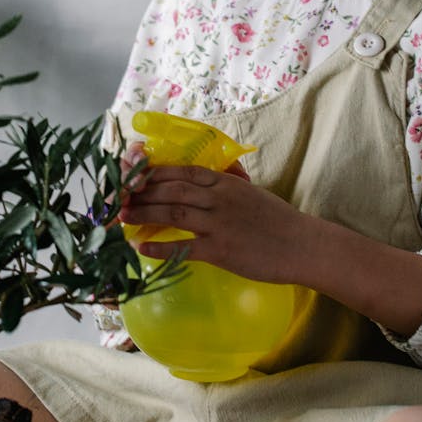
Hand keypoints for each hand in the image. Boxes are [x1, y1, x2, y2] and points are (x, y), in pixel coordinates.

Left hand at [119, 163, 306, 284]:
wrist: (302, 245)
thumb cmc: (278, 220)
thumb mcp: (252, 192)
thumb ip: (229, 183)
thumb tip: (213, 177)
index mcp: (225, 183)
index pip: (182, 171)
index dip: (155, 172)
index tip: (134, 176)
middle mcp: (218, 198)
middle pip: (171, 189)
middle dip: (142, 192)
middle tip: (120, 197)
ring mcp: (219, 224)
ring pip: (173, 213)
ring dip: (144, 214)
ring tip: (123, 217)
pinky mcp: (220, 250)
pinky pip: (184, 247)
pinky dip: (160, 247)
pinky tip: (142, 248)